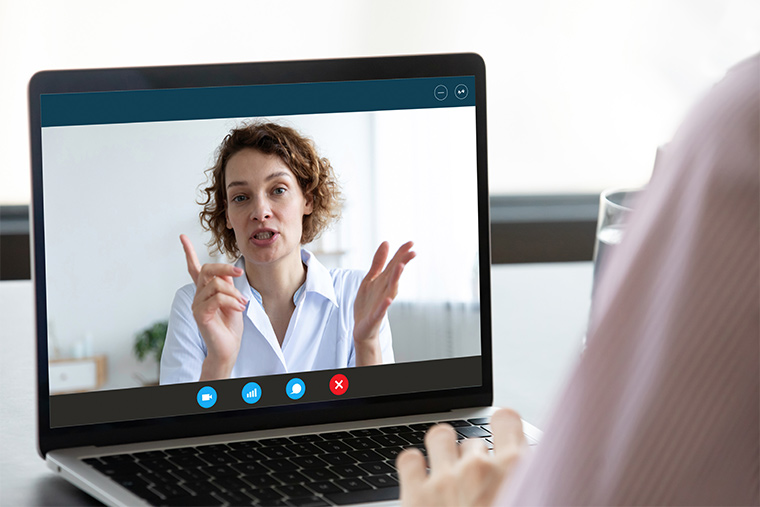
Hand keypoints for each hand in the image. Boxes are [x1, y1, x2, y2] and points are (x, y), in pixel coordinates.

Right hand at [180, 234, 246, 379]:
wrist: (228, 347)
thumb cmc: (230, 325)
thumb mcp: (232, 300)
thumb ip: (227, 285)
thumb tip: (227, 272)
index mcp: (205, 291)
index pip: (193, 268)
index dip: (188, 252)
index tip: (182, 237)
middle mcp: (198, 295)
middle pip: (207, 269)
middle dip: (225, 268)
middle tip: (240, 274)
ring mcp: (197, 305)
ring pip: (216, 284)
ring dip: (234, 292)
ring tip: (242, 304)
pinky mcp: (200, 314)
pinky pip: (217, 298)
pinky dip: (231, 302)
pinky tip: (239, 308)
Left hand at [353, 241, 415, 364]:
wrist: (362, 327)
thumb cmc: (367, 303)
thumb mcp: (370, 278)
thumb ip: (378, 262)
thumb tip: (386, 242)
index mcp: (383, 280)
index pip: (394, 264)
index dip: (401, 253)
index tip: (411, 242)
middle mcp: (385, 290)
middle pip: (395, 274)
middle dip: (403, 263)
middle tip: (413, 252)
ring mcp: (381, 302)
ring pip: (391, 289)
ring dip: (396, 278)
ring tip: (401, 266)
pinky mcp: (375, 315)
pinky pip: (381, 310)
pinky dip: (385, 305)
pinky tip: (388, 299)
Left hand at [397, 408, 525, 506]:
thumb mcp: (531, 499)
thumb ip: (526, 483)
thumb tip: (524, 480)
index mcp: (516, 471)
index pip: (507, 420)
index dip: (503, 427)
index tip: (501, 433)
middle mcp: (479, 468)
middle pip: (474, 441)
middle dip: (474, 460)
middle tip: (477, 486)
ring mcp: (445, 479)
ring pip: (440, 437)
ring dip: (442, 449)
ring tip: (445, 470)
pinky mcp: (416, 496)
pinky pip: (409, 460)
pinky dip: (413, 466)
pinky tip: (418, 477)